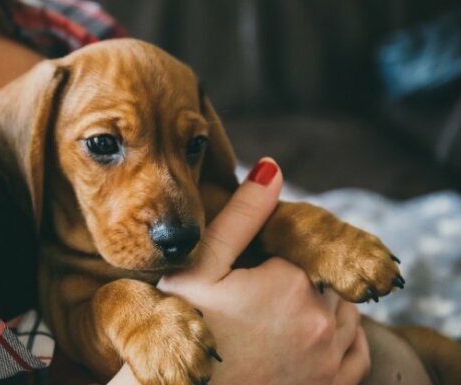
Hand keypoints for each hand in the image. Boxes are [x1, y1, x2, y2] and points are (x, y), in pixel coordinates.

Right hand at [156, 158, 369, 384]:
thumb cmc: (183, 329)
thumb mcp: (200, 267)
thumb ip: (240, 216)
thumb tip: (273, 167)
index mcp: (291, 283)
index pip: (303, 247)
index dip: (276, 252)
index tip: (249, 269)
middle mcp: (321, 320)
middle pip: (326, 277)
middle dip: (300, 275)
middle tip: (259, 291)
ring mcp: (329, 358)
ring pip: (346, 310)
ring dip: (324, 301)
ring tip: (281, 309)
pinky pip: (357, 351)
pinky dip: (346, 336)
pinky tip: (318, 332)